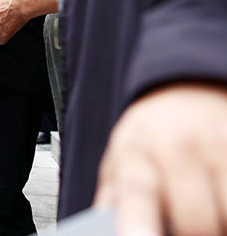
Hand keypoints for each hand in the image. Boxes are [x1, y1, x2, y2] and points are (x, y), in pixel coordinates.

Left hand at [95, 83, 226, 235]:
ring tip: (209, 217)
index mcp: (136, 152)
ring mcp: (218, 147)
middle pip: (195, 222)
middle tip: (183, 228)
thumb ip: (114, 199)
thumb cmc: (150, 136)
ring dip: (221, 226)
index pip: (137, 193)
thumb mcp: (121, 160)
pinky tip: (220, 201)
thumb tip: (98, 230)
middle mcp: (178, 146)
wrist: (187, 91)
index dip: (138, 223)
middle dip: (191, 235)